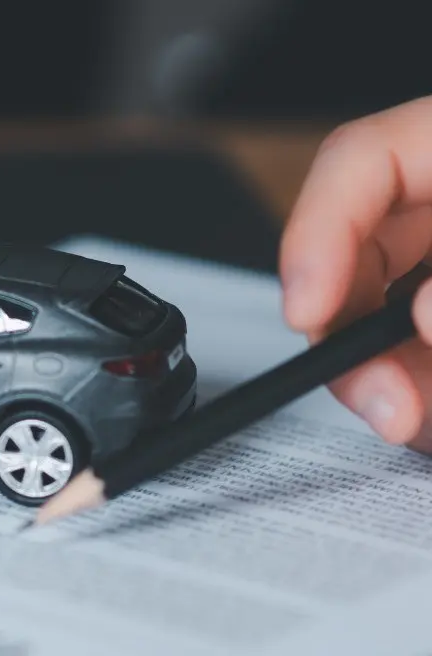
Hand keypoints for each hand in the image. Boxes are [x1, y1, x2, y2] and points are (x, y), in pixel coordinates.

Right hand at [280, 95, 431, 448]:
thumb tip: (424, 312)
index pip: (358, 161)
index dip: (314, 234)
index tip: (307, 311)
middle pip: (353, 260)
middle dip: (348, 339)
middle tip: (380, 401)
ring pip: (377, 327)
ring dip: (383, 385)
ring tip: (409, 422)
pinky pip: (413, 365)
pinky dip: (413, 400)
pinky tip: (425, 420)